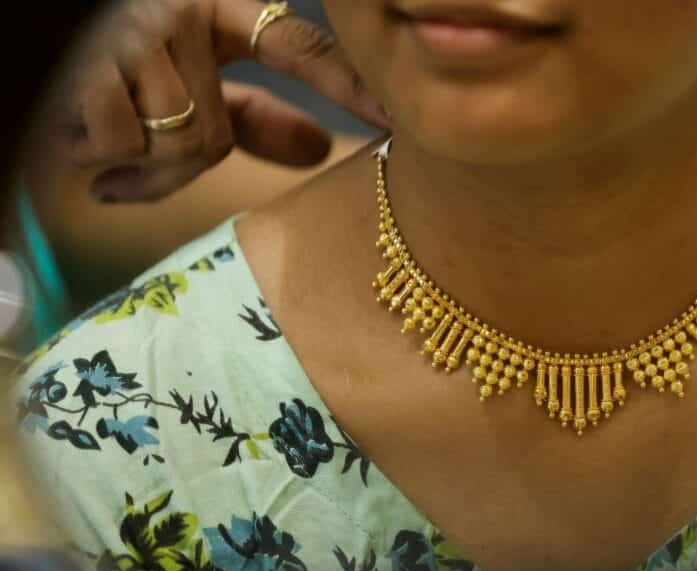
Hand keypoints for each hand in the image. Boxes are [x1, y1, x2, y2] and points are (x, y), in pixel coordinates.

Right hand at [30, 0, 384, 201]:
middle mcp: (177, 13)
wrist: (33, 56)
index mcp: (212, 10)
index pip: (296, 47)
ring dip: (142, 164)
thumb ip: (251, 118)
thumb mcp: (186, 86)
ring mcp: (132, 37)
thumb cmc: (113, 77)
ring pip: (178, 143)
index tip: (395, 114)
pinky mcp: (87, 70)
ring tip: (110, 146)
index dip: (346, 83)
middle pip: (215, 135)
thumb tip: (320, 152)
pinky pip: (126, 147)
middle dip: (180, 160)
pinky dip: (105, 161)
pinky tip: (82, 147)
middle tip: (141, 156)